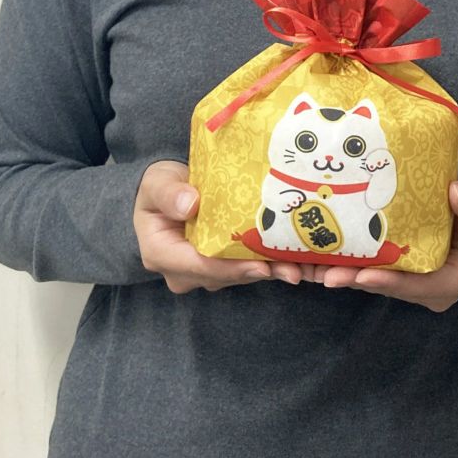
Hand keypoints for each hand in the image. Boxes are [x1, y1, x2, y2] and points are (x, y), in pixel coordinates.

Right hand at [134, 160, 302, 292]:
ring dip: (270, 271)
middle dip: (258, 272)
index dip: (231, 267)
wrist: (167, 191)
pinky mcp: (222, 265)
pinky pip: (246, 267)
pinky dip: (270, 264)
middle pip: (224, 275)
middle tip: (293, 271)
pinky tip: (297, 264)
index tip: (260, 265)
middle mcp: (183, 271)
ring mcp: (204, 271)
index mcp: (161, 254)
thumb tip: (189, 205)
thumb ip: (168, 193)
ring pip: (239, 274)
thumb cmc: (160, 186)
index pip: (199, 265)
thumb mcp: (157, 182)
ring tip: (301, 268)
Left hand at [310, 181, 457, 311]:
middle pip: (387, 286)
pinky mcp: (401, 269)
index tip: (362, 275)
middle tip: (322, 273)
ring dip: (344, 273)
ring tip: (310, 267)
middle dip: (354, 279)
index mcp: (454, 280)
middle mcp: (428, 289)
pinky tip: (321, 253)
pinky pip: (373, 269)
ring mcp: (413, 281)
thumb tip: (456, 193)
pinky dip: (350, 262)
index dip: (389, 281)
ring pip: (375, 280)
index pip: (417, 286)